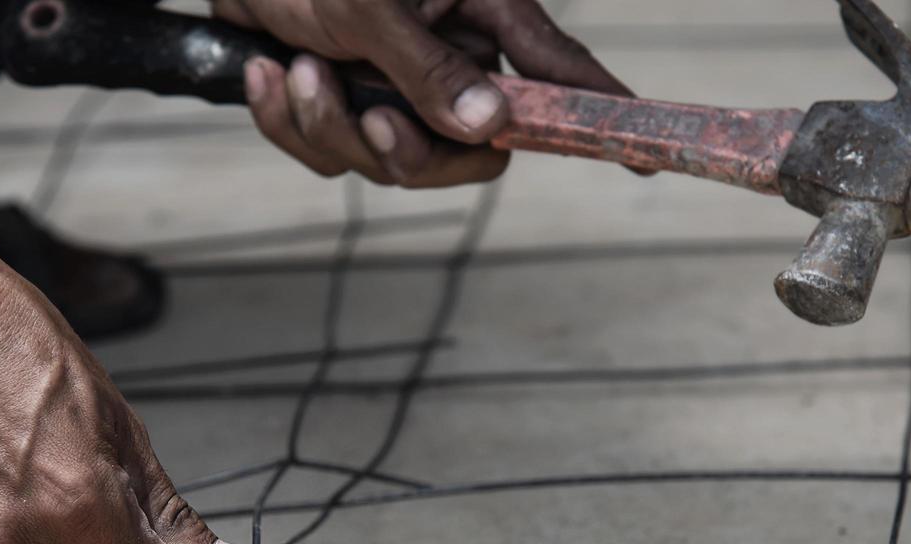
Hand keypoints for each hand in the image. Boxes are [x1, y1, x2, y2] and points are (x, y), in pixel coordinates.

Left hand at [212, 0, 635, 186]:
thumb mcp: (370, 6)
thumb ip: (429, 69)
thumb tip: (490, 125)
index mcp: (480, 14)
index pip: (559, 75)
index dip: (601, 117)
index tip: (645, 160)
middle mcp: (449, 59)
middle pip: (471, 152)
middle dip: (407, 154)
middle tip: (369, 119)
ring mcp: (398, 88)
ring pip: (392, 162)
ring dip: (330, 128)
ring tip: (295, 71)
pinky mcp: (344, 105)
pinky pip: (334, 156)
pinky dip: (291, 125)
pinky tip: (265, 73)